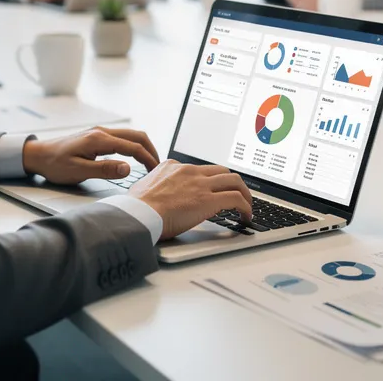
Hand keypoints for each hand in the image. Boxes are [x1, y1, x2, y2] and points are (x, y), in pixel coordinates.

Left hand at [21, 127, 159, 184]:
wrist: (37, 155)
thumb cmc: (54, 164)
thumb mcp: (78, 171)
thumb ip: (104, 170)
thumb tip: (128, 168)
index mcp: (99, 139)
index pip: (133, 147)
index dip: (147, 159)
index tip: (156, 172)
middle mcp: (102, 132)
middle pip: (136, 136)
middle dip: (151, 150)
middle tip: (158, 167)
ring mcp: (99, 132)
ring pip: (130, 135)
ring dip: (143, 147)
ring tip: (150, 163)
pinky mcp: (96, 137)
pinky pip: (122, 138)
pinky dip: (134, 146)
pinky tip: (135, 157)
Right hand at [128, 161, 253, 239]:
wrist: (138, 214)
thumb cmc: (136, 208)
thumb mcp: (143, 188)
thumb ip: (154, 186)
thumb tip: (153, 195)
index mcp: (173, 167)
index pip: (200, 169)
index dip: (211, 179)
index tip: (214, 188)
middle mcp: (189, 171)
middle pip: (221, 170)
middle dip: (232, 182)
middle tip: (236, 194)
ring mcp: (200, 184)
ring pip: (234, 180)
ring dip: (244, 193)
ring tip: (247, 204)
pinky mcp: (209, 200)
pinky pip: (236, 199)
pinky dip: (246, 206)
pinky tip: (246, 216)